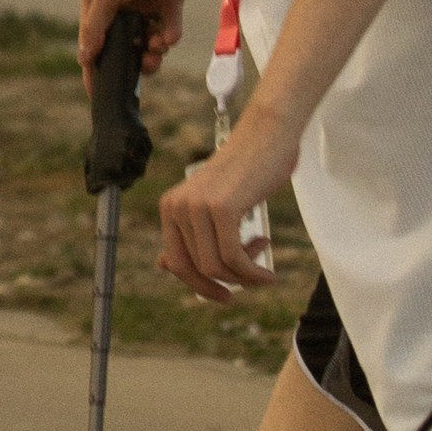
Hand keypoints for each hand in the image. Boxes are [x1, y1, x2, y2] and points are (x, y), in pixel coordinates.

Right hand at [76, 0, 217, 79]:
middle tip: (140, 69)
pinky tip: (169, 35)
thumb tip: (83, 57)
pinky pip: (166, 29)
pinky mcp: (168, 4)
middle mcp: (119, 0)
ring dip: (152, 50)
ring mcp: (144, 3)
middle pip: (121, 42)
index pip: (91, 35)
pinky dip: (169, 34)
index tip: (97, 90)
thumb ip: (96, 25)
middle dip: (131, 58)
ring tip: (157, 51)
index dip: (94, 63)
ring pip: (145, 40)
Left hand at [157, 102, 300, 303]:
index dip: (199, 285)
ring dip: (244, 277)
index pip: (175, 263)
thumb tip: (163, 265)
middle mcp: (177, 207)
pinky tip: (267, 270)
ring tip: (263, 269)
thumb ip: (189, 232)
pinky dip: (252, 272)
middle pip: (195, 269)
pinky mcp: (221, 208)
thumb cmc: (247, 170)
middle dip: (225, 284)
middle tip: (252, 282)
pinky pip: (234, 257)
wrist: (268, 135)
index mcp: (170, 206)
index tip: (224, 295)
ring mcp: (197, 207)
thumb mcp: (212, 203)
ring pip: (216, 267)